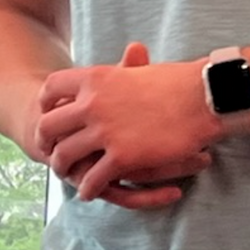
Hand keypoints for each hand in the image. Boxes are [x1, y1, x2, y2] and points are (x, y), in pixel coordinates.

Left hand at [35, 41, 219, 207]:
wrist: (204, 97)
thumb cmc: (178, 82)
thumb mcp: (139, 70)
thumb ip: (122, 71)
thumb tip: (126, 57)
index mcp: (95, 77)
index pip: (51, 88)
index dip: (45, 103)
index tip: (47, 113)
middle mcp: (92, 103)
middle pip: (49, 126)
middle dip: (44, 141)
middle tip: (48, 150)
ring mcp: (104, 131)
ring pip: (65, 156)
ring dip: (62, 168)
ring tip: (66, 174)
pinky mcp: (121, 157)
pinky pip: (93, 179)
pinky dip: (88, 188)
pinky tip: (90, 191)